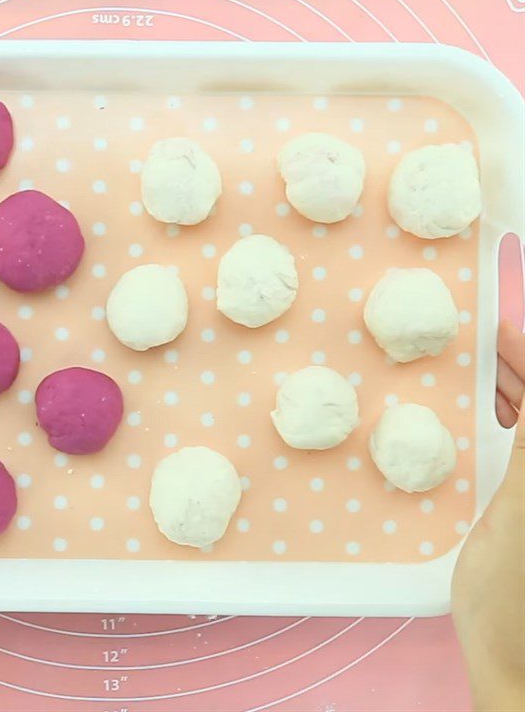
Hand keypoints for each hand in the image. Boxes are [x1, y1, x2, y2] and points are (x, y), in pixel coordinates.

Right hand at [452, 321, 523, 711]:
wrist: (509, 661)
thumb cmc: (508, 599)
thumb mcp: (515, 521)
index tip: (497, 330)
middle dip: (517, 372)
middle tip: (477, 343)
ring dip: (508, 397)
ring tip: (473, 373)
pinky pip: (518, 452)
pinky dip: (501, 428)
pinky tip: (478, 419)